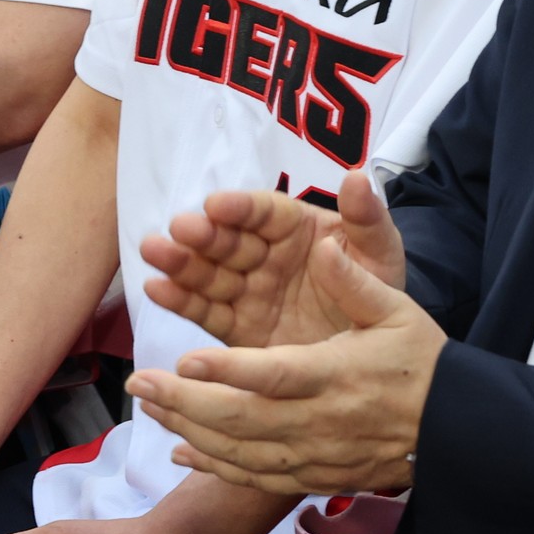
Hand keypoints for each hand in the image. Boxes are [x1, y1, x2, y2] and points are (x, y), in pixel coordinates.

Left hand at [125, 232, 443, 497]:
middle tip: (138, 382)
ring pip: (240, 452)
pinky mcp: (314, 476)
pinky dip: (214, 468)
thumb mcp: (397, 310)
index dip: (229, 372)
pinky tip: (180, 453)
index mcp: (338, 374)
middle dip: (184, 403)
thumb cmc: (423, 363)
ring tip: (147, 407)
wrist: (455, 430)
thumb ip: (355, 280)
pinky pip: (255, 479)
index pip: (275, 375)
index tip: (186, 359)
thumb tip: (323, 246)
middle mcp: (321, 421)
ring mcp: (315, 455)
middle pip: (242, 420)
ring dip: (188, 431)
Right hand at [138, 170, 406, 349]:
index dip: (241, 208)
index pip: (264, 213)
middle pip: (228, 240)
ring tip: (153, 252)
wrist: (375, 357)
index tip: (217, 205)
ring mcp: (248, 291)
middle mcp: (265, 255)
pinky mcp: (237, 329)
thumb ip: (367, 219)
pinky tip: (156, 289)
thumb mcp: (380, 254)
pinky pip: (206, 312)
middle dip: (202, 234)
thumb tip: (357, 176)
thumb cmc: (377, 291)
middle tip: (178, 230)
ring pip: (209, 273)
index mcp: (296, 228)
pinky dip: (180, 300)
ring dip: (180, 261)